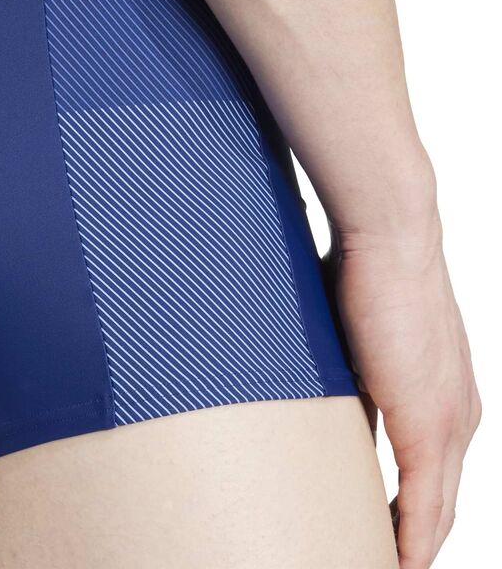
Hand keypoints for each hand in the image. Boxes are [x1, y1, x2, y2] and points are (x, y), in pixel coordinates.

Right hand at [325, 219, 480, 568]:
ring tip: (378, 562)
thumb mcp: (356, 341)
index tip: (379, 536)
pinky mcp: (431, 423)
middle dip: (409, 539)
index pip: (432, 478)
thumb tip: (313, 390)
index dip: (410, 516)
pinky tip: (395, 562)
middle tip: (374, 556)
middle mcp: (460, 418)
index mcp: (445, 399)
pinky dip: (412, 540)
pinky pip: (427, 505)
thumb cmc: (366, 274)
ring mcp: (451, 422)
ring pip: (437, 511)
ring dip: (409, 544)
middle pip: (439, 505)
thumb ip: (348, 377)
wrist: (390, 237)